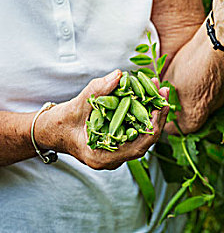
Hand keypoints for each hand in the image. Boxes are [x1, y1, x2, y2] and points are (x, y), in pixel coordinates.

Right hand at [36, 70, 168, 169]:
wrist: (52, 130)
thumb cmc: (61, 122)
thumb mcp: (76, 105)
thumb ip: (97, 91)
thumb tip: (119, 75)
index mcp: (103, 157)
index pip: (139, 145)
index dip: (154, 123)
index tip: (162, 104)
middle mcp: (114, 158)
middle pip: (146, 139)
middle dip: (157, 114)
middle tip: (163, 90)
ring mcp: (118, 152)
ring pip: (144, 133)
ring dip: (152, 111)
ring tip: (158, 88)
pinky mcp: (120, 142)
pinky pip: (137, 128)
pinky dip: (144, 112)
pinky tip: (149, 94)